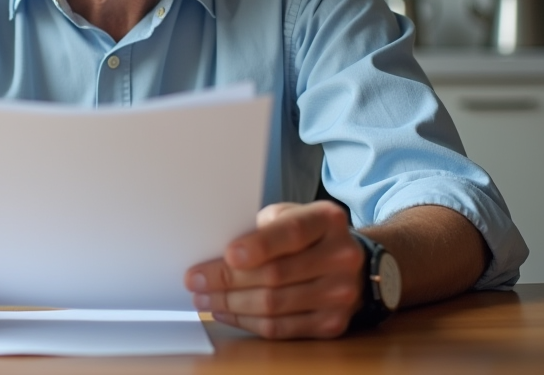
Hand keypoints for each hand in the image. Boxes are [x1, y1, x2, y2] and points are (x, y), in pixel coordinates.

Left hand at [184, 201, 364, 338]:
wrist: (348, 262)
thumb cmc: (308, 236)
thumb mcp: (290, 215)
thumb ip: (263, 227)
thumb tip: (218, 252)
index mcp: (327, 221)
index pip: (292, 232)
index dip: (258, 245)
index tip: (228, 255)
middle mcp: (340, 257)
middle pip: (276, 274)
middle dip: (227, 279)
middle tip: (195, 280)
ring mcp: (340, 294)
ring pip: (273, 305)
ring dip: (230, 304)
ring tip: (203, 298)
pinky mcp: (331, 323)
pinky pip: (280, 328)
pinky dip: (247, 321)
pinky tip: (226, 312)